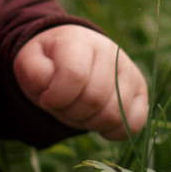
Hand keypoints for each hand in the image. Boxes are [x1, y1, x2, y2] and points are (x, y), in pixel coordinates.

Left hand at [15, 25, 149, 138]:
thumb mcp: (29, 62)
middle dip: (71, 112)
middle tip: (62, 106)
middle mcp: (111, 52)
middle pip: (94, 99)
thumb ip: (33, 72)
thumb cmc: (48, 64)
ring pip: (114, 114)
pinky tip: (97, 121)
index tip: (47, 98)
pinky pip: (135, 123)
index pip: (75, 76)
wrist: (70, 57)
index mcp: (80, 40)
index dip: (56, 97)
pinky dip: (113, 131)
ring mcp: (130, 72)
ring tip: (77, 110)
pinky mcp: (141, 91)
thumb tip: (51, 84)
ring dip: (88, 123)